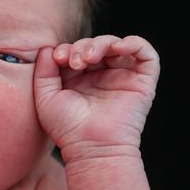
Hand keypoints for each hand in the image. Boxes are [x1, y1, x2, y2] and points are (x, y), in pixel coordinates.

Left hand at [33, 35, 159, 158]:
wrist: (91, 146)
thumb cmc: (67, 127)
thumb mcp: (45, 96)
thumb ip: (43, 71)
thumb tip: (48, 48)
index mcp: (78, 79)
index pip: (74, 51)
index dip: (67, 48)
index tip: (58, 58)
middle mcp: (101, 76)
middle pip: (94, 45)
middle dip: (82, 46)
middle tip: (75, 61)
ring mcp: (121, 77)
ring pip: (116, 45)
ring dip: (102, 43)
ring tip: (90, 57)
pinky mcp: (142, 82)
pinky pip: (145, 53)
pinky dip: (133, 43)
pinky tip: (118, 48)